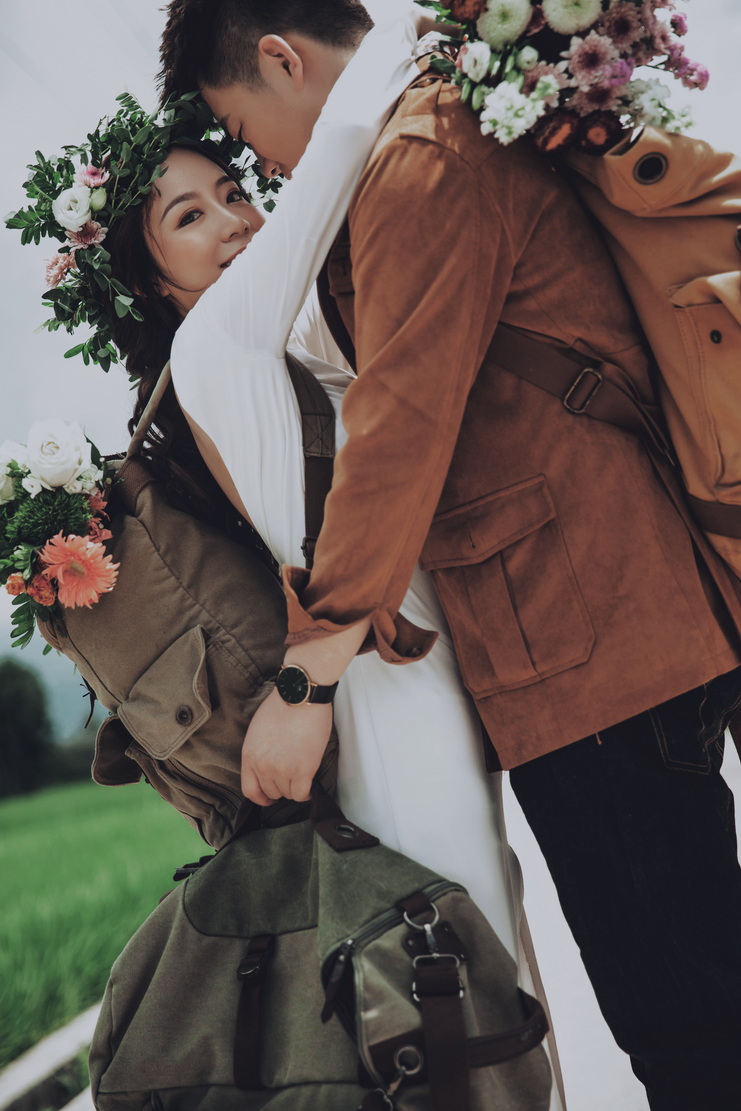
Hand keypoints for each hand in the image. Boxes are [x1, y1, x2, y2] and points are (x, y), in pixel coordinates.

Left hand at [241, 685, 332, 805]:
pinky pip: (302, 794)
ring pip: (288, 794)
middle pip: (271, 793)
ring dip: (295, 788)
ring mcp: (283, 770)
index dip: (261, 797)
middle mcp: (263, 766)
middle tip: (290, 779)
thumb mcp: (258, 730)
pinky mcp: (303, 770)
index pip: (250, 790)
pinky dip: (307, 793)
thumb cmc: (282, 706)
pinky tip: (309, 784)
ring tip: (301, 776)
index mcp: (249, 756)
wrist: (300, 696)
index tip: (269, 796)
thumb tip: (268, 764)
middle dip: (281, 788)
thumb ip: (259, 751)